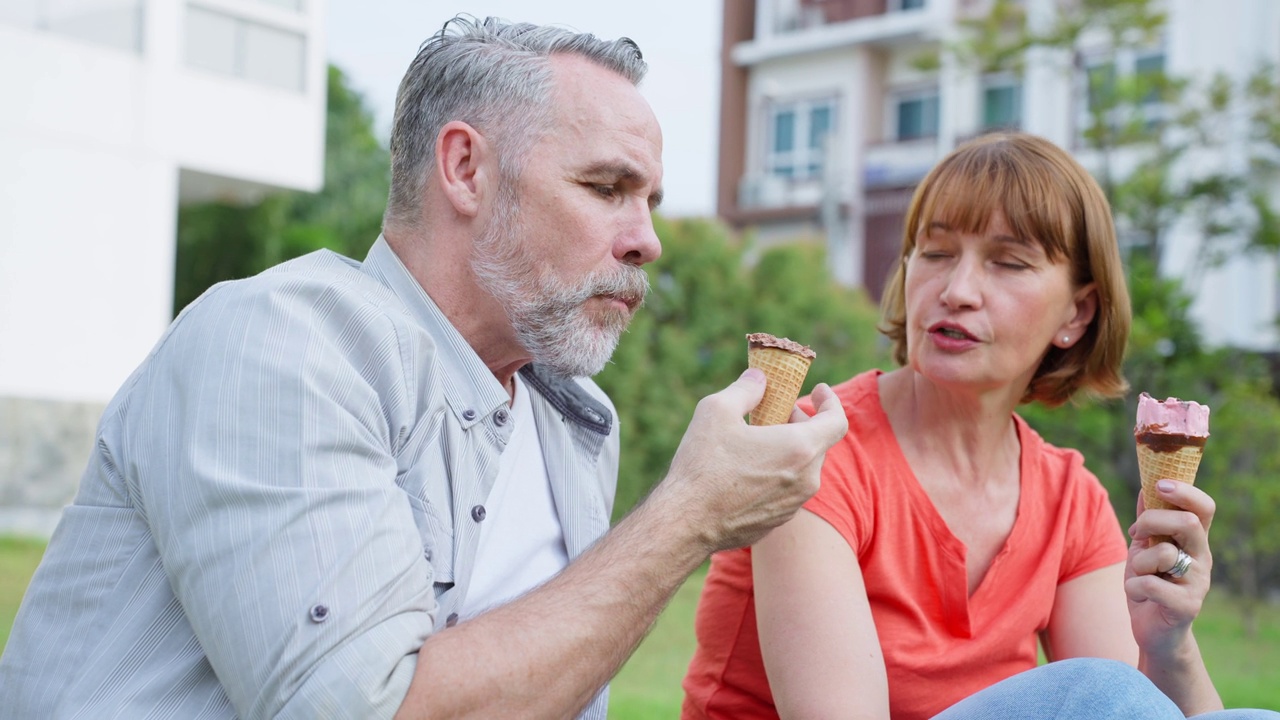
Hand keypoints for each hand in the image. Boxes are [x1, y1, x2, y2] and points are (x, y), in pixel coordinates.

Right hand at [660, 368, 847, 552]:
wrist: (686, 522)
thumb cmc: (703, 465)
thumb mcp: (718, 410)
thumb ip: (746, 388)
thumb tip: (759, 378)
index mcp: (800, 448)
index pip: (836, 421)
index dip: (831, 402)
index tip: (820, 390)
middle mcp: (806, 479)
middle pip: (818, 443)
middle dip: (801, 422)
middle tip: (775, 411)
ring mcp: (793, 504)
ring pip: (802, 468)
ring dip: (788, 449)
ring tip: (757, 440)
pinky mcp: (777, 521)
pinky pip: (786, 490)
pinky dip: (778, 473)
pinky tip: (746, 470)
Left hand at [1124, 479, 1215, 657]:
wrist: (1153, 630)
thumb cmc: (1148, 583)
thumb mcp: (1144, 548)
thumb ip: (1148, 521)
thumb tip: (1146, 487)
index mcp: (1194, 540)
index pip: (1204, 508)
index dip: (1185, 492)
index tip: (1159, 485)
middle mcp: (1202, 558)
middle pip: (1188, 522)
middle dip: (1151, 521)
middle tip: (1136, 534)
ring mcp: (1198, 582)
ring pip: (1164, 553)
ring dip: (1139, 562)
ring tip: (1140, 575)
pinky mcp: (1187, 606)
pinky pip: (1150, 584)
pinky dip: (1134, 586)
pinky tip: (1139, 596)